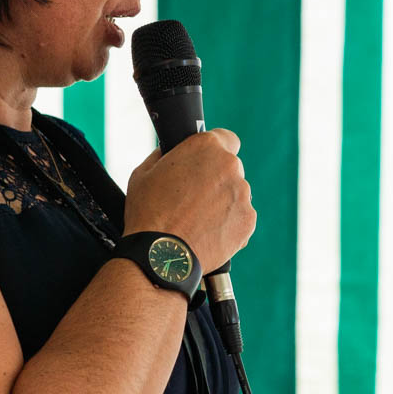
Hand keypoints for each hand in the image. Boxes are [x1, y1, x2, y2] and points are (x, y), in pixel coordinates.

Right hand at [124, 130, 254, 273]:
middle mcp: (229, 166)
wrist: (162, 255)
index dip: (216, 149)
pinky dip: (229, 223)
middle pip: (230, 167)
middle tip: (194, 196)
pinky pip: (241, 217)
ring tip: (197, 219)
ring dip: (223, 201)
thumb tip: (169, 152)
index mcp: (206, 147)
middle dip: (216, 178)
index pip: (226, 138)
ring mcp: (242, 194)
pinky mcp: (248, 220)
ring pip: (236, 193)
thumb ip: (163, 155)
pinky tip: (207, 232)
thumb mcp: (144, 172)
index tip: (207, 162)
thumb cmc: (148, 212)